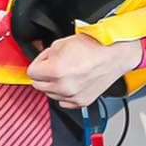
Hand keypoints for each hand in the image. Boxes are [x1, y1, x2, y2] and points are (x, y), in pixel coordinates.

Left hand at [26, 35, 142, 107]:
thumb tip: (42, 61)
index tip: (44, 61)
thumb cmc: (94, 46)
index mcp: (56, 70)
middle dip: (44, 75)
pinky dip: (65, 94)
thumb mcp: (62, 43)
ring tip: (67, 72)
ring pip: (50, 94)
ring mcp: (72, 96)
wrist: (114, 54)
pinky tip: (73, 82)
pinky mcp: (81, 102)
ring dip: (54, 85)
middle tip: (55, 65)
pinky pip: (63, 101)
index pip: (31, 73)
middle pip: (38, 85)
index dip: (38, 63)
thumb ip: (47, 54)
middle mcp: (63, 86)